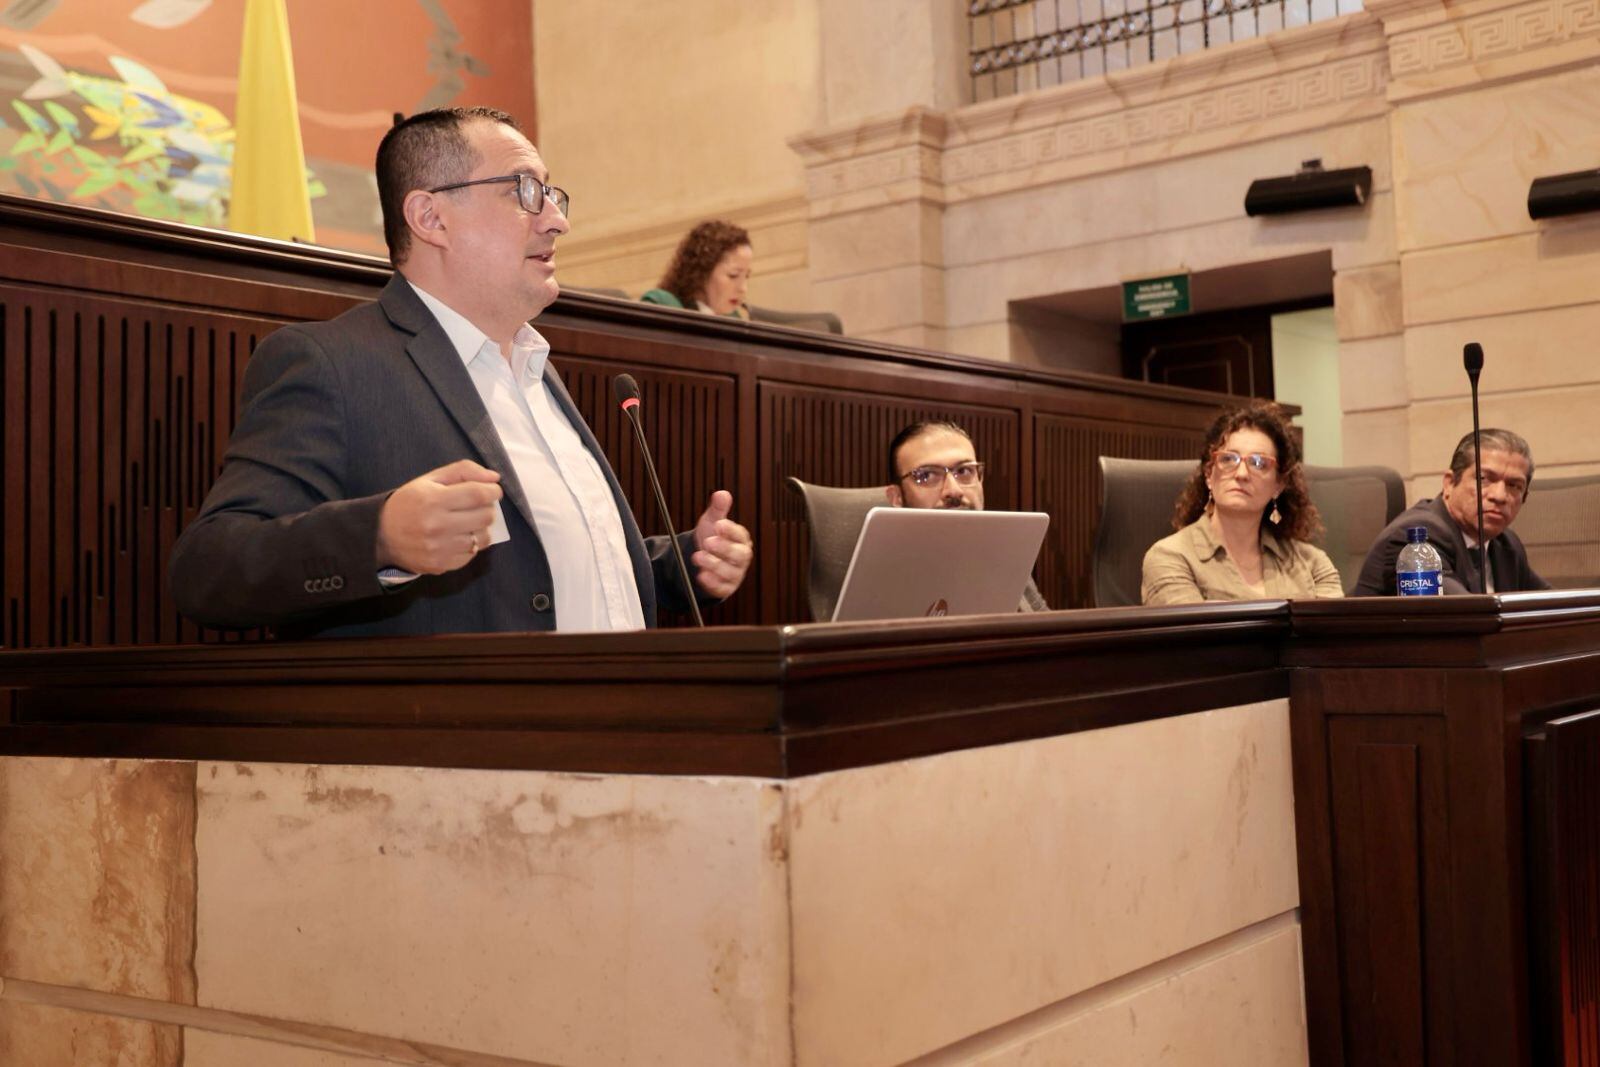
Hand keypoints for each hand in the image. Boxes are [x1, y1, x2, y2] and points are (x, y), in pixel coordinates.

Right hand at [376, 460, 502, 573]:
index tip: (493, 490)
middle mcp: (438, 526)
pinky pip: (471, 554)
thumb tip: (494, 477)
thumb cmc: (409, 502)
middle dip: (487, 508)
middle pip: (485, 516)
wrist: (381, 535)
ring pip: (482, 538)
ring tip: (467, 522)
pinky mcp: (441, 565)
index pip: (478, 495)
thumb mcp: (430, 479)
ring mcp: (440, 549)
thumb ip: (463, 471)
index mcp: (434, 500)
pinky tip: (458, 537)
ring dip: (480, 528)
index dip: (493, 491)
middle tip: (477, 505)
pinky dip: (471, 545)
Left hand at [691, 489, 752, 597]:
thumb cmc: (712, 537)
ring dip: (714, 565)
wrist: (703, 558)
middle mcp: (741, 557)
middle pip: (739, 555)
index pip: (740, 535)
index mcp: (740, 539)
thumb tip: (721, 494)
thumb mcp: (713, 521)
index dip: (731, 531)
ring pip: (730, 572)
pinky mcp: (725, 587)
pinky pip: (722, 588)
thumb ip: (718, 509)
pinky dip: (712, 583)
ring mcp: (735, 573)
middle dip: (724, 549)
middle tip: (708, 541)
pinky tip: (701, 576)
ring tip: (698, 557)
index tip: (719, 525)